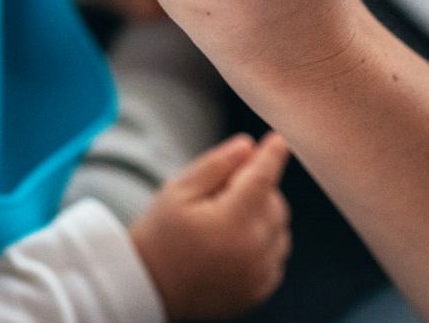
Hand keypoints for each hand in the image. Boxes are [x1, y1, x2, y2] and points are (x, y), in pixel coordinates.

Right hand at [130, 132, 291, 320]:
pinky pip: (276, 254)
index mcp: (231, 222)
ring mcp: (259, 274)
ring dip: (263, 215)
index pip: (262, 179)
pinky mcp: (260, 289)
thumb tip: (248, 146)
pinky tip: (234, 242)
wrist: (148, 287)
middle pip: (275, 203)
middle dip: (257, 189)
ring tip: (226, 220)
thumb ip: (215, 165)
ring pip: (280, 229)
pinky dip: (264, 242)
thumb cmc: (160, 235)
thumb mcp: (177, 191)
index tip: (278, 140)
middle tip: (222, 192)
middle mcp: (252, 251)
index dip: (271, 156)